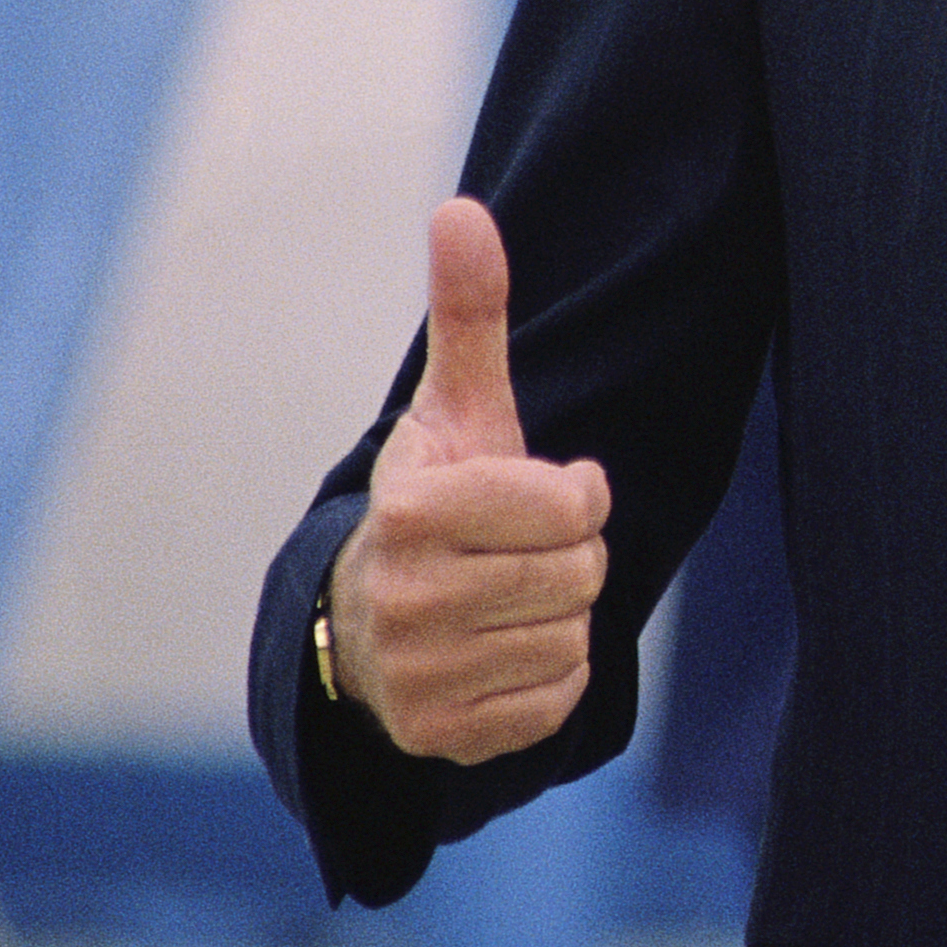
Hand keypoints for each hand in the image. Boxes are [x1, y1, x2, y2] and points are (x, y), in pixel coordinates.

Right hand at [323, 199, 612, 764]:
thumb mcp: (455, 410)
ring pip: (573, 635)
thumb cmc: (437, 500)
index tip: (538, 494)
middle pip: (579, 574)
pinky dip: (548, 676)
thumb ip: (468, 314)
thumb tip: (461, 209)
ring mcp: (416, 677)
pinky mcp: (442, 737)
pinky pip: (558, 700)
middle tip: (519, 551)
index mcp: (407, 511)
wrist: (367, 619)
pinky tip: (499, 651)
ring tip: (503, 597)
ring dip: (558, 614)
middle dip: (568, 554)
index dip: (571, 493)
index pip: (565, 503)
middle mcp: (400, 598)